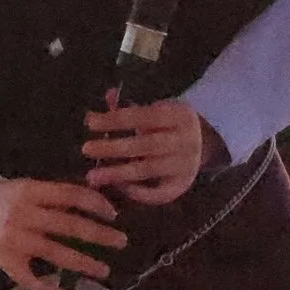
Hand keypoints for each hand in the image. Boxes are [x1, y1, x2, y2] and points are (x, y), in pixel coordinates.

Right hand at [0, 176, 129, 289]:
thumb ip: (54, 195)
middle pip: (68, 225)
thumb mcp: (26, 187)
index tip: (113, 214)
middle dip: (99, 235)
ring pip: (55, 253)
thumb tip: (94, 201)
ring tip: (104, 271)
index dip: (95, 203)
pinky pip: (30, 280)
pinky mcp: (6, 262)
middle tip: (122, 242)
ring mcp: (14, 240)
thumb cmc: (3, 198)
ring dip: (84, 264)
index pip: (69, 195)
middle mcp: (22, 215)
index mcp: (29, 191)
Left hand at [83, 99, 213, 205]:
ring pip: (148, 170)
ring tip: (92, 176)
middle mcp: (186, 141)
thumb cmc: (169, 125)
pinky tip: (117, 187)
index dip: (115, 119)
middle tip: (86, 149)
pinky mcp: (182, 186)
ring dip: (117, 174)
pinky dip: (137, 193)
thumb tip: (108, 96)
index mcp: (179, 116)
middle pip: (145, 145)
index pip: (143, 116)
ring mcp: (186, 166)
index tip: (90, 122)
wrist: (203, 143)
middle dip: (113, 148)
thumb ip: (130, 106)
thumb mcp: (156, 110)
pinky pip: (158, 194)